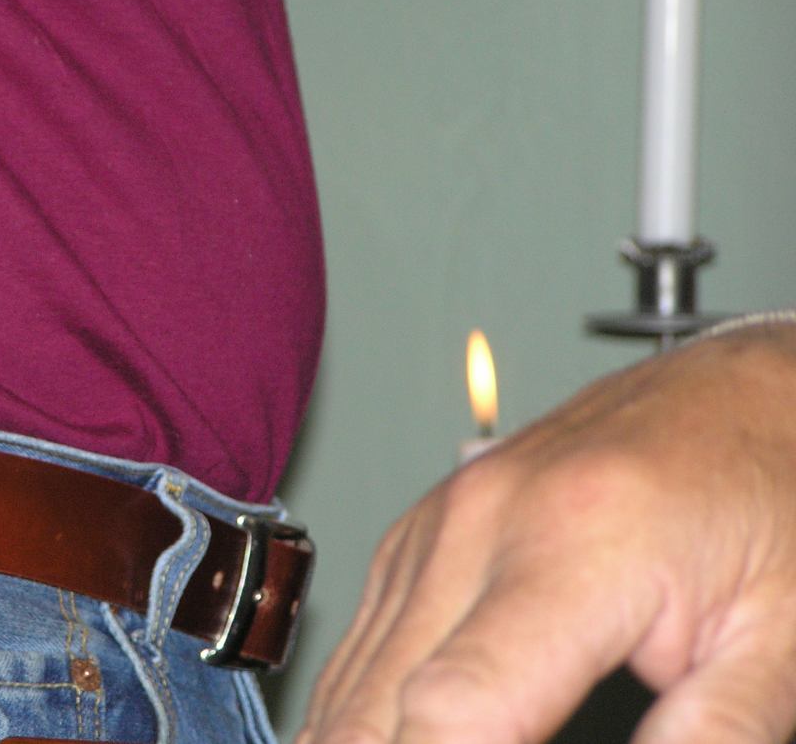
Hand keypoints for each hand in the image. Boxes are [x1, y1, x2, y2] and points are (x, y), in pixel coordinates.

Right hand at [299, 323, 795, 743]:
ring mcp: (438, 519)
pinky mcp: (420, 529)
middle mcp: (481, 521)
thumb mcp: (780, 639)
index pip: (455, 708)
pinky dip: (368, 708)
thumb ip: (712, 734)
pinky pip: (362, 643)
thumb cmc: (767, 494)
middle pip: (371, 706)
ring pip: (349, 681)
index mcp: (577, 544)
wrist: (736, 393)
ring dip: (371, 741)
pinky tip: (407, 734)